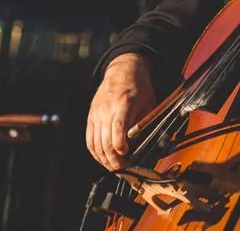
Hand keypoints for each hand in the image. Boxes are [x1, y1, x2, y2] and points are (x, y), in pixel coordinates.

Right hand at [86, 52, 155, 170]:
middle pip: (105, 141)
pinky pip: (90, 139)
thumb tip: (144, 144)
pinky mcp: (91, 117)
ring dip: (104, 159)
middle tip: (123, 169)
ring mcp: (96, 113)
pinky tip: (103, 159)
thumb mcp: (150, 102)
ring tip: (114, 167)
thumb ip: (145, 123)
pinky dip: (95, 152)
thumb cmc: (139, 87)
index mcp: (123, 103)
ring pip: (95, 143)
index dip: (121, 147)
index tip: (128, 156)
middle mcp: (107, 109)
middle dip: (113, 159)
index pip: (118, 130)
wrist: (123, 69)